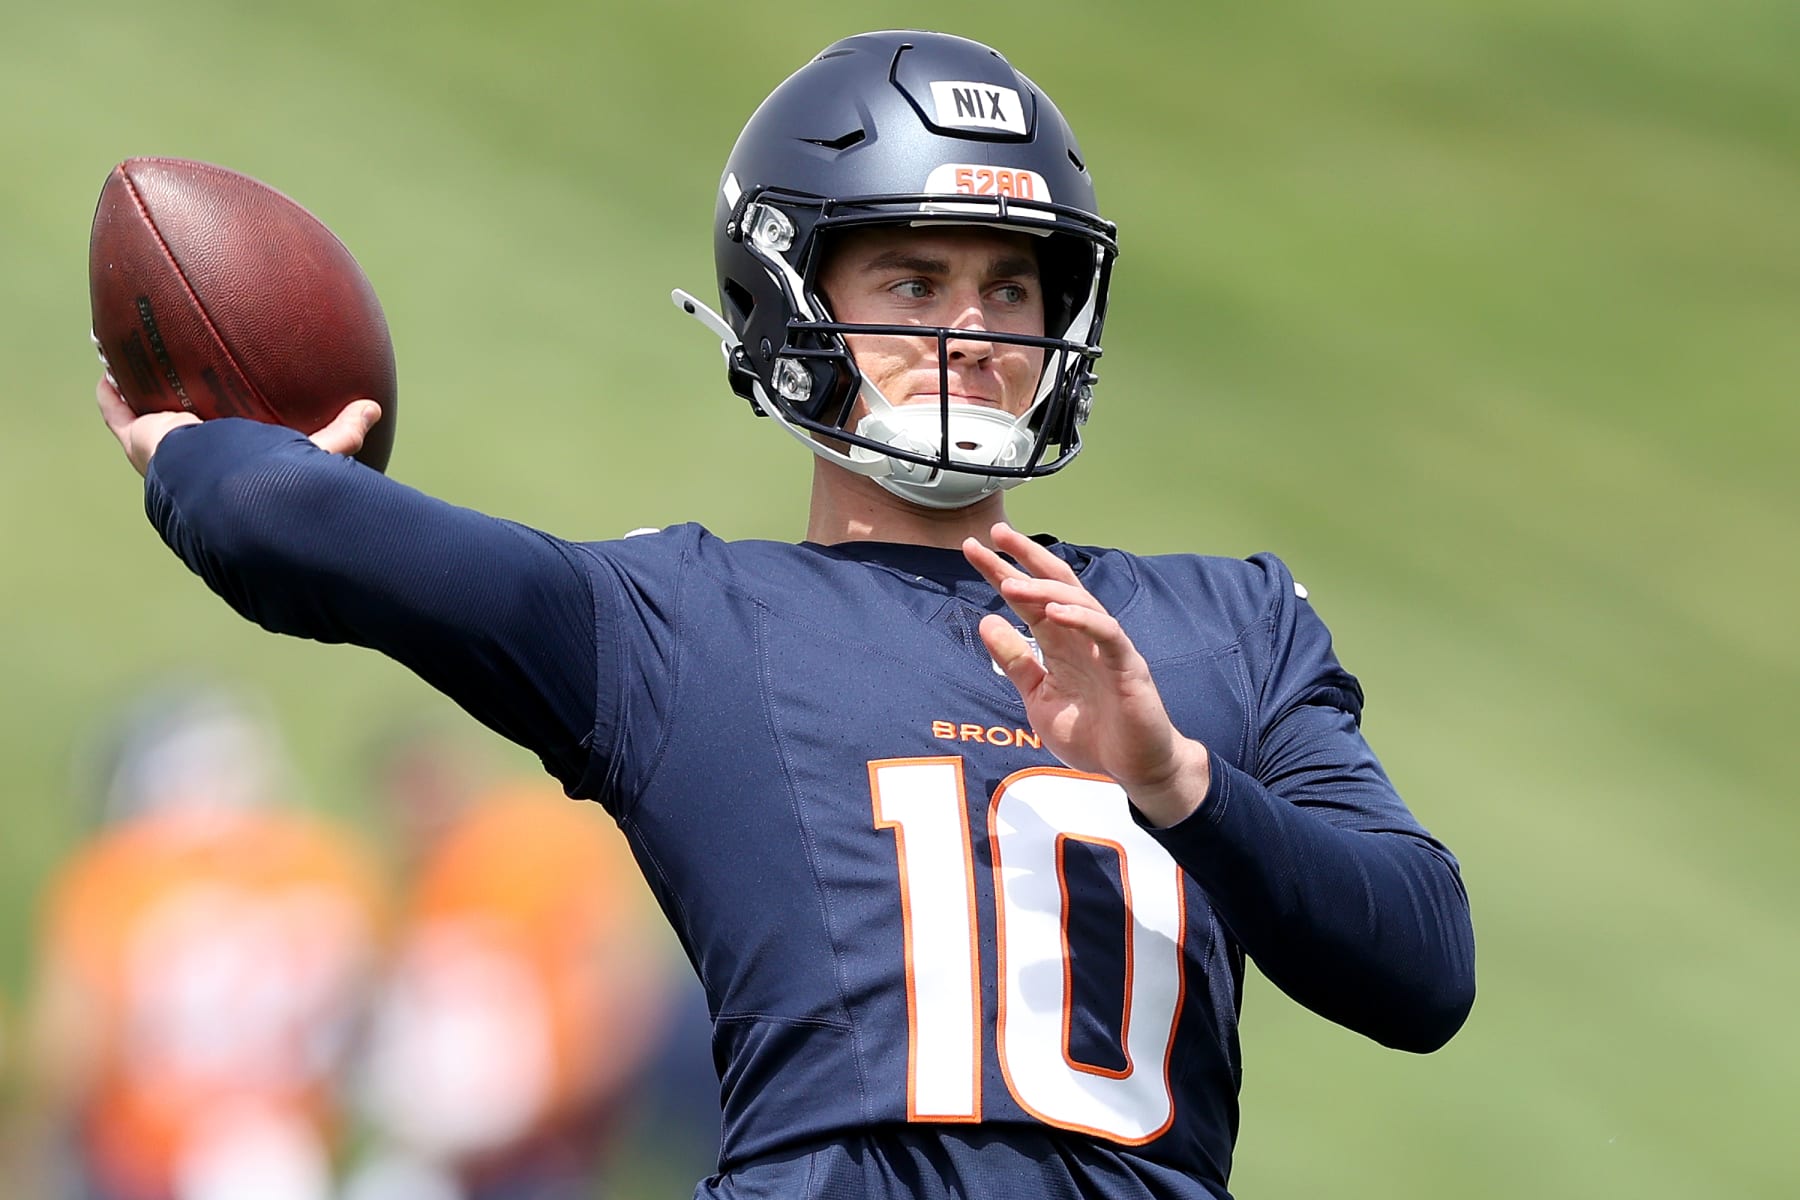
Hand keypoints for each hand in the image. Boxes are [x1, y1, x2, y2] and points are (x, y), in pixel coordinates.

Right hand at [97, 376, 382, 476]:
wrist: (229, 491)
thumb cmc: (275, 477)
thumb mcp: (316, 452)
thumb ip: (344, 434)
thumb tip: (374, 409)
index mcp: (237, 469)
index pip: (234, 452)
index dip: (229, 438)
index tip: (229, 418)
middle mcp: (198, 465)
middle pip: (186, 439)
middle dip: (181, 417)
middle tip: (182, 388)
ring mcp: (165, 454)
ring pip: (147, 423)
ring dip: (142, 398)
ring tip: (137, 371)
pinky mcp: (139, 441)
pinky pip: (117, 413)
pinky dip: (111, 392)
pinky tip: (107, 367)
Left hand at [963, 522, 1210, 826]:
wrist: (1135, 768)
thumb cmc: (1092, 734)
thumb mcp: (1038, 698)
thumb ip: (1016, 663)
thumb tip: (987, 622)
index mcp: (1061, 643)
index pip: (1028, 599)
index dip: (1002, 571)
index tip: (974, 549)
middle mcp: (1083, 637)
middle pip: (1054, 584)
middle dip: (1025, 557)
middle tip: (995, 534)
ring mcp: (1107, 648)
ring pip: (1078, 603)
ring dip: (1043, 591)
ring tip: (1011, 583)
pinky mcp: (1127, 666)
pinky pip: (1106, 633)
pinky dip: (1081, 619)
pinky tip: (1056, 612)